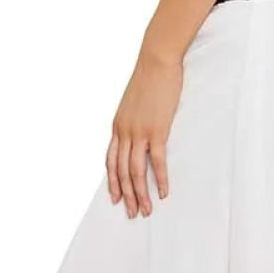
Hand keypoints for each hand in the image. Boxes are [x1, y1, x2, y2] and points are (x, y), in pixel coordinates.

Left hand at [106, 49, 183, 217]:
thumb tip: (139, 123)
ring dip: (140, 193)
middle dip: (125, 194)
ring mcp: (139, 132)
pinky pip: (156, 161)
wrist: (156, 60)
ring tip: (146, 210)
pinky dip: (158, 179)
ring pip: (135, 171)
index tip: (115, 197)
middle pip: (120, 171)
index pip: (110, 160)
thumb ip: (133, 116)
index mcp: (118, 125)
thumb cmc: (149, 75)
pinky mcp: (156, 130)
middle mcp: (124, 132)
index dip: (112, 180)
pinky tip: (163, 191)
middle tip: (131, 212)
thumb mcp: (133, 100)